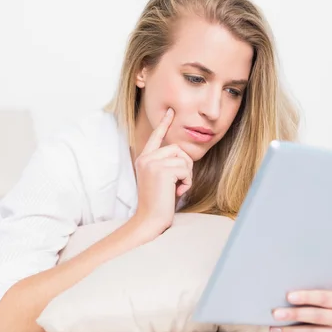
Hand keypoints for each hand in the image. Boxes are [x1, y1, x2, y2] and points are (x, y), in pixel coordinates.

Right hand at [132, 108, 192, 239]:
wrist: (150, 220)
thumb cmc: (159, 203)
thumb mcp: (161, 179)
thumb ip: (166, 164)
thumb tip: (182, 155)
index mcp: (144, 159)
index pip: (156, 137)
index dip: (164, 123)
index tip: (170, 111)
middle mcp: (146, 158)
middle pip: (177, 149)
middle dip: (185, 166)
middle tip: (178, 183)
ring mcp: (152, 163)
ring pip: (183, 159)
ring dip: (186, 175)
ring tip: (176, 188)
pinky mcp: (161, 170)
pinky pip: (185, 170)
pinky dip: (187, 182)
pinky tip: (177, 193)